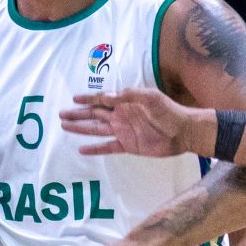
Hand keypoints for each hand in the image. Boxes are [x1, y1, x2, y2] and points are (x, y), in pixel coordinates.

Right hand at [60, 89, 202, 157]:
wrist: (184, 131)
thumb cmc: (169, 111)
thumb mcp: (151, 97)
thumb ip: (129, 95)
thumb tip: (107, 96)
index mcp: (125, 102)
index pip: (101, 100)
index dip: (87, 99)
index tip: (74, 99)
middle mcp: (120, 116)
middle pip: (94, 115)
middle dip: (78, 114)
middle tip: (61, 114)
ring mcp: (123, 131)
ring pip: (97, 130)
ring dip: (81, 128)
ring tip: (65, 127)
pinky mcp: (128, 146)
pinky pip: (108, 147)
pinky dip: (95, 149)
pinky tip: (82, 150)